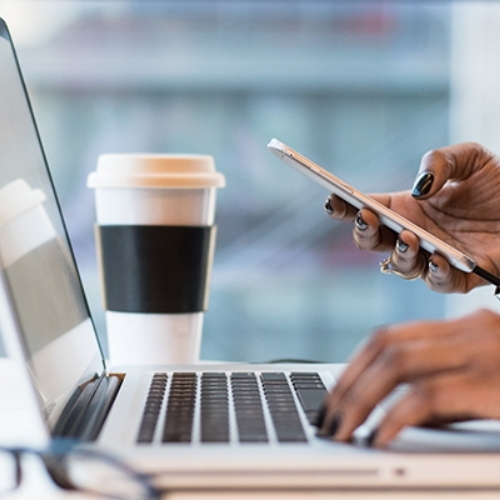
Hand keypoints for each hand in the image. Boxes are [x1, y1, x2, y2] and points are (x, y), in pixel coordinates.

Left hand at [317, 309, 499, 445]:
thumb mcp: (485, 385)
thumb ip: (442, 393)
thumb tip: (393, 414)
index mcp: (462, 328)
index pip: (389, 336)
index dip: (354, 366)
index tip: (334, 396)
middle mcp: (469, 330)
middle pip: (385, 345)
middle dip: (348, 383)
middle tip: (328, 418)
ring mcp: (482, 350)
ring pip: (397, 362)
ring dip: (359, 399)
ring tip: (342, 430)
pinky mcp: (493, 380)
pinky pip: (427, 394)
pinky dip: (394, 417)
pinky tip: (380, 437)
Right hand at [325, 142, 499, 292]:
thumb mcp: (471, 159)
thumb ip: (440, 161)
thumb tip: (417, 190)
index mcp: (407, 208)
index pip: (367, 209)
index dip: (345, 207)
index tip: (333, 199)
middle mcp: (414, 234)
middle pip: (372, 242)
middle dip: (363, 232)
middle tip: (367, 218)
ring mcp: (433, 257)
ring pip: (400, 265)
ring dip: (399, 253)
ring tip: (408, 237)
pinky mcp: (460, 277)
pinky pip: (439, 282)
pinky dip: (435, 273)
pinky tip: (438, 259)